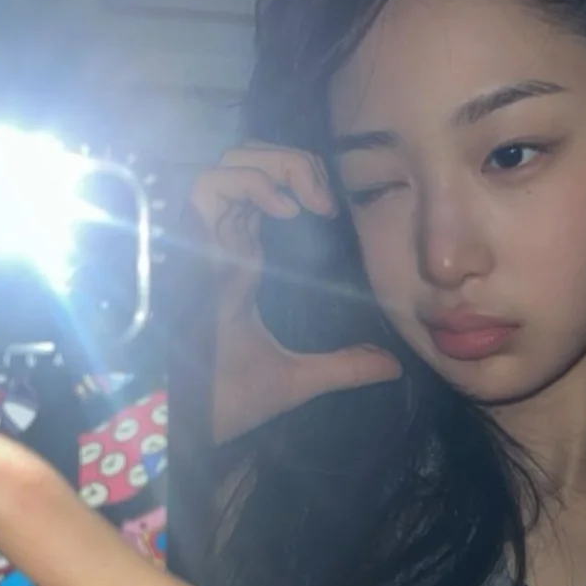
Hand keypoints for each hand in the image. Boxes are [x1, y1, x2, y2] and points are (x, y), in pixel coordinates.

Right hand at [190, 144, 401, 443]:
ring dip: (273, 164)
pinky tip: (281, 209)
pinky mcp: (192, 247)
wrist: (192, 423)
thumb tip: (393, 366)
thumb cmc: (229, 399)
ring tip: (307, 200)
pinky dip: (248, 182)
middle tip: (324, 199)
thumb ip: (345, 365)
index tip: (333, 210)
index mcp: (243, 260)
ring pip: (229, 162)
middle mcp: (223, 242)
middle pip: (247, 162)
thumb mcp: (300, 376)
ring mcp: (206, 241)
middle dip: (290, 162)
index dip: (298, 182)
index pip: (265, 192)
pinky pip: (208, 186)